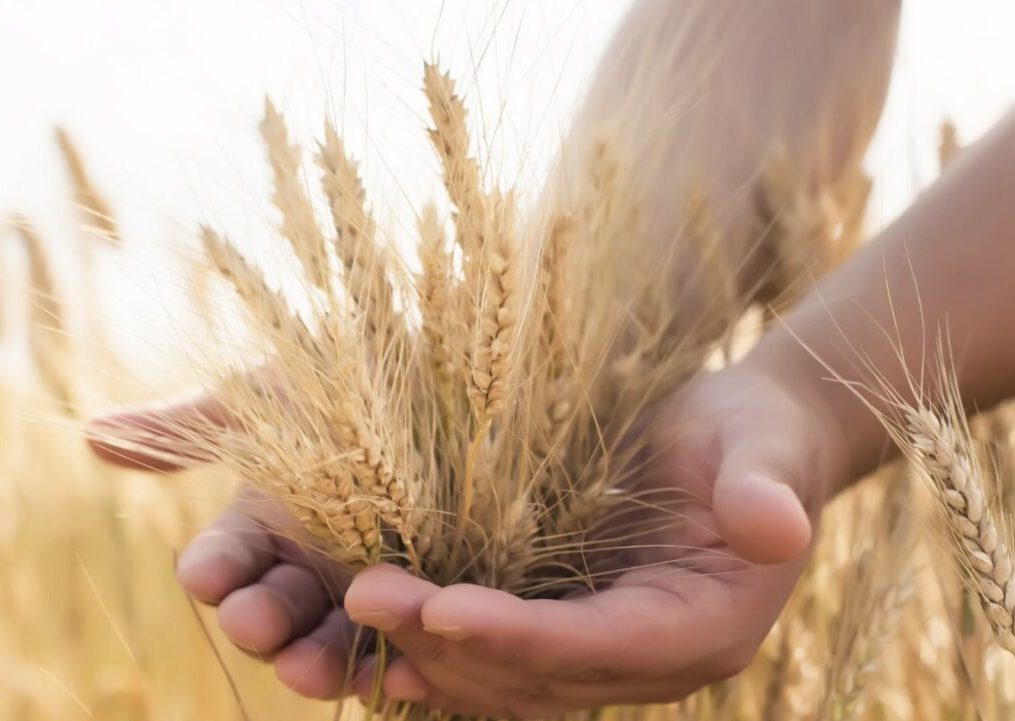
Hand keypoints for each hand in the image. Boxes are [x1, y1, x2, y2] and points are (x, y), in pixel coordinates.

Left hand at [88, 360, 846, 715]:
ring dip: (432, 655)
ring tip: (353, 618)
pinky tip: (380, 627)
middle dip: (453, 648)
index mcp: (702, 628)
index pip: (599, 649)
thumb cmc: (755, 438)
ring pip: (511, 680)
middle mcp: (651, 657)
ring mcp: (611, 649)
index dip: (522, 638)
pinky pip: (503, 654)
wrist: (747, 442)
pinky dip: (444, 647)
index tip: (441, 609)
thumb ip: (765, 492)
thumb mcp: (765, 451)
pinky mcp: (577, 622)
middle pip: (540, 678)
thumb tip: (774, 526)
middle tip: (368, 599)